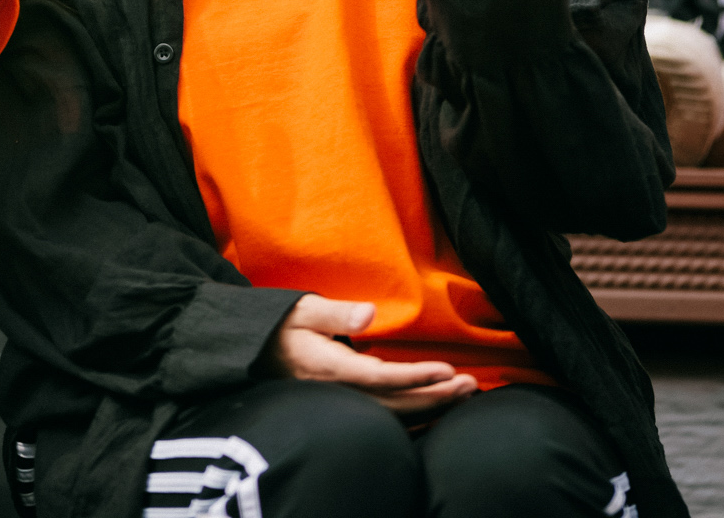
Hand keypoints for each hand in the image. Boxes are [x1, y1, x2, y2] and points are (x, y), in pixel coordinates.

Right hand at [267, 295, 477, 414]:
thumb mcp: (302, 309)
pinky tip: (434, 409)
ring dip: (431, 406)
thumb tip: (367, 314)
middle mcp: (341, 391)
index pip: (381, 376)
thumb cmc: (280, 325)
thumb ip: (334, 313)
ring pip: (394, 413)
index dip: (415, 376)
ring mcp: (343, 401)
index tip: (446, 370)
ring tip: (462, 395)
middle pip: (396, 402)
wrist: (254, 351)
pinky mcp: (346, 403)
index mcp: (331, 367)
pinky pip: (386, 414)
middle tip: (469, 385)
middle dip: (435, 396)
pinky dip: (414, 414)